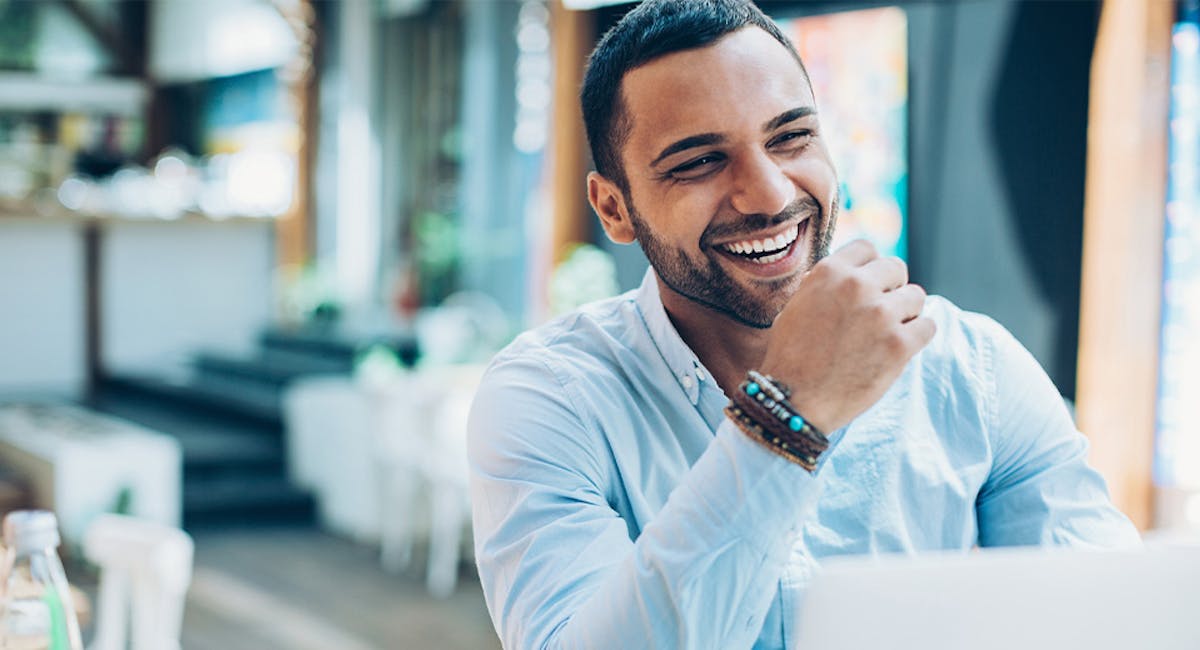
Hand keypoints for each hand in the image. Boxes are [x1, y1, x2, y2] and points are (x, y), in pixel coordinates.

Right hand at [759, 239, 935, 431]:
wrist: (795, 402)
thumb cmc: (790, 358)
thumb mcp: (795, 308)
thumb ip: (824, 286)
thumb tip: (849, 274)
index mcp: (828, 272)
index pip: (867, 248)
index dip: (869, 267)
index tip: (868, 285)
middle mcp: (856, 286)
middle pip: (896, 268)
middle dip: (890, 288)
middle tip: (879, 313)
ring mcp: (880, 314)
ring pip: (916, 297)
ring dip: (906, 313)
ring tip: (887, 333)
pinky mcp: (899, 345)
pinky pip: (928, 326)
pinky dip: (917, 336)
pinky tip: (899, 347)